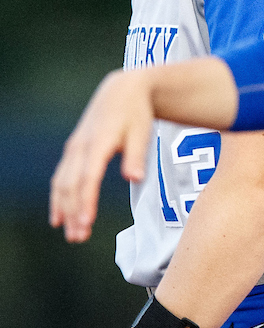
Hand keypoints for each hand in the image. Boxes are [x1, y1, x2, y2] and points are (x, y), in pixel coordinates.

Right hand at [51, 69, 155, 241]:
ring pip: (62, 183)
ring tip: (72, 234)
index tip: (86, 221)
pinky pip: (60, 177)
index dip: (86, 200)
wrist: (122, 90)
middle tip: (79, 237)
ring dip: (65, 209)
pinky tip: (59, 217)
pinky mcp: (73, 149)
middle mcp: (81, 146)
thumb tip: (135, 178)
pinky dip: (58, 198)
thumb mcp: (141, 131)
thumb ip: (136, 156)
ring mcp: (74, 147)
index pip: (89, 176)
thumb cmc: (135, 112)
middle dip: (74, 212)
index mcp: (99, 142)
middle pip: (72, 184)